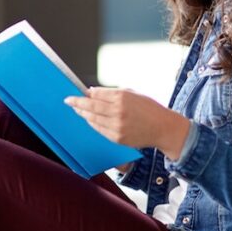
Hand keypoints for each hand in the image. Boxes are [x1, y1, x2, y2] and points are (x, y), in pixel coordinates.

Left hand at [65, 87, 190, 160]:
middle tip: (68, 101)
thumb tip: (92, 92)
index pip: (97, 94)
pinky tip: (89, 120)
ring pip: (93, 119)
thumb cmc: (149, 108)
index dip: (85, 94)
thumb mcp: (132, 93)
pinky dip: (92, 124)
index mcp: (122, 97)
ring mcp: (117, 126)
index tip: (77, 93)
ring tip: (77, 110)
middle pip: (91, 106)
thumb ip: (112, 93)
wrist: (163, 128)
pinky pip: (99, 130)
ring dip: (83, 114)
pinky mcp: (117, 138)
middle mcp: (118, 111)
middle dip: (77, 103)